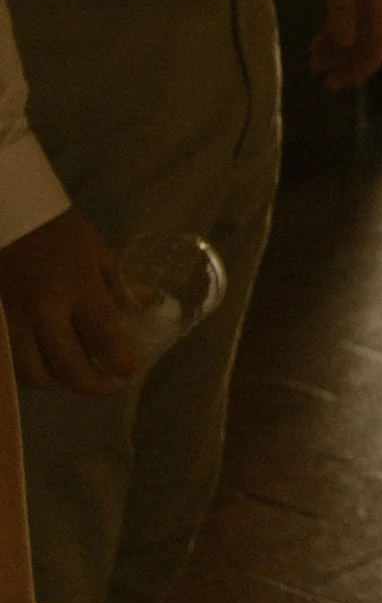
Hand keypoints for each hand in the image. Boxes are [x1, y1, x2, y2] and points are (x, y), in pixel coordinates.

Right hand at [0, 209, 139, 394]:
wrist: (10, 217)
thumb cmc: (58, 232)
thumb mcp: (96, 251)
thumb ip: (120, 284)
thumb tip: (147, 305)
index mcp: (78, 287)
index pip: (104, 337)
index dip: (119, 362)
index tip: (129, 372)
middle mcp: (46, 311)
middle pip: (69, 368)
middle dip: (92, 385)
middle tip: (107, 385)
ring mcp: (16, 322)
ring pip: (36, 375)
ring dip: (59, 383)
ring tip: (77, 377)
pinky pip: (14, 364)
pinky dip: (34, 371)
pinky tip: (48, 366)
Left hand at [295, 0, 381, 88]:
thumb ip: (342, 11)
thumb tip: (347, 43)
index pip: (381, 38)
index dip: (364, 64)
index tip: (342, 80)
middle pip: (370, 38)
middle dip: (350, 61)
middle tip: (326, 81)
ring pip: (356, 30)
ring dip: (338, 49)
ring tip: (314, 64)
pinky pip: (345, 17)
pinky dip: (332, 32)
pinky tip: (314, 44)